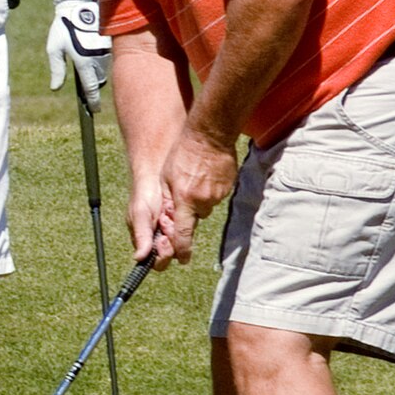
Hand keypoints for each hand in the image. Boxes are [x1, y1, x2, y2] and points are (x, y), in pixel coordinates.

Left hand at [47, 0, 110, 110]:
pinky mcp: (110, 43)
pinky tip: (91, 50)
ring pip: (103, 69)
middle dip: (93, 84)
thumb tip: (55, 88)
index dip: (93, 101)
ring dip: (97, 71)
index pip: (91, 88)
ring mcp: (106, 51)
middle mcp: (98, 58)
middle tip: (85, 85)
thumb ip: (57, 70)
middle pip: (98, 80)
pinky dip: (100, 60)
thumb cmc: (64, 27)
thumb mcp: (54, 49)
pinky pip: (106, 58)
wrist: (79, 4)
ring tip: (85, 60)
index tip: (94, 110)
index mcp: (84, 62)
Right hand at [128, 175, 176, 271]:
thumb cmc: (143, 195)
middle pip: (172, 254)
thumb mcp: (140, 215)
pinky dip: (184, 220)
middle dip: (171, 240)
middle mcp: (160, 240)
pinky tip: (175, 209)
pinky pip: (188, 229)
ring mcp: (172, 232)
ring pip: (181, 242)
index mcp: (146, 243)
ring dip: (177, 229)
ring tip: (168, 212)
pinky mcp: (183, 223)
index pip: (157, 262)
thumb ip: (140, 236)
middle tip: (166, 222)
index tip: (162, 239)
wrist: (156, 175)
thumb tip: (138, 258)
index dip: (162, 255)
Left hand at [160, 123, 239, 263]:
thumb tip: (168, 218)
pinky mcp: (228, 187)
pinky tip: (207, 172)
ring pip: (207, 204)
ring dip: (200, 196)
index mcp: (185, 200)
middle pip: (196, 217)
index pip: (183, 234)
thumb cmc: (183, 152)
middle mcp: (203, 201)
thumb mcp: (166, 177)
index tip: (183, 259)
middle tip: (186, 190)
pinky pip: (217, 194)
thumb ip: (168, 199)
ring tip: (196, 176)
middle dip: (190, 209)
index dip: (182, 250)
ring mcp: (218, 194)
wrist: (210, 134)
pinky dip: (211, 187)